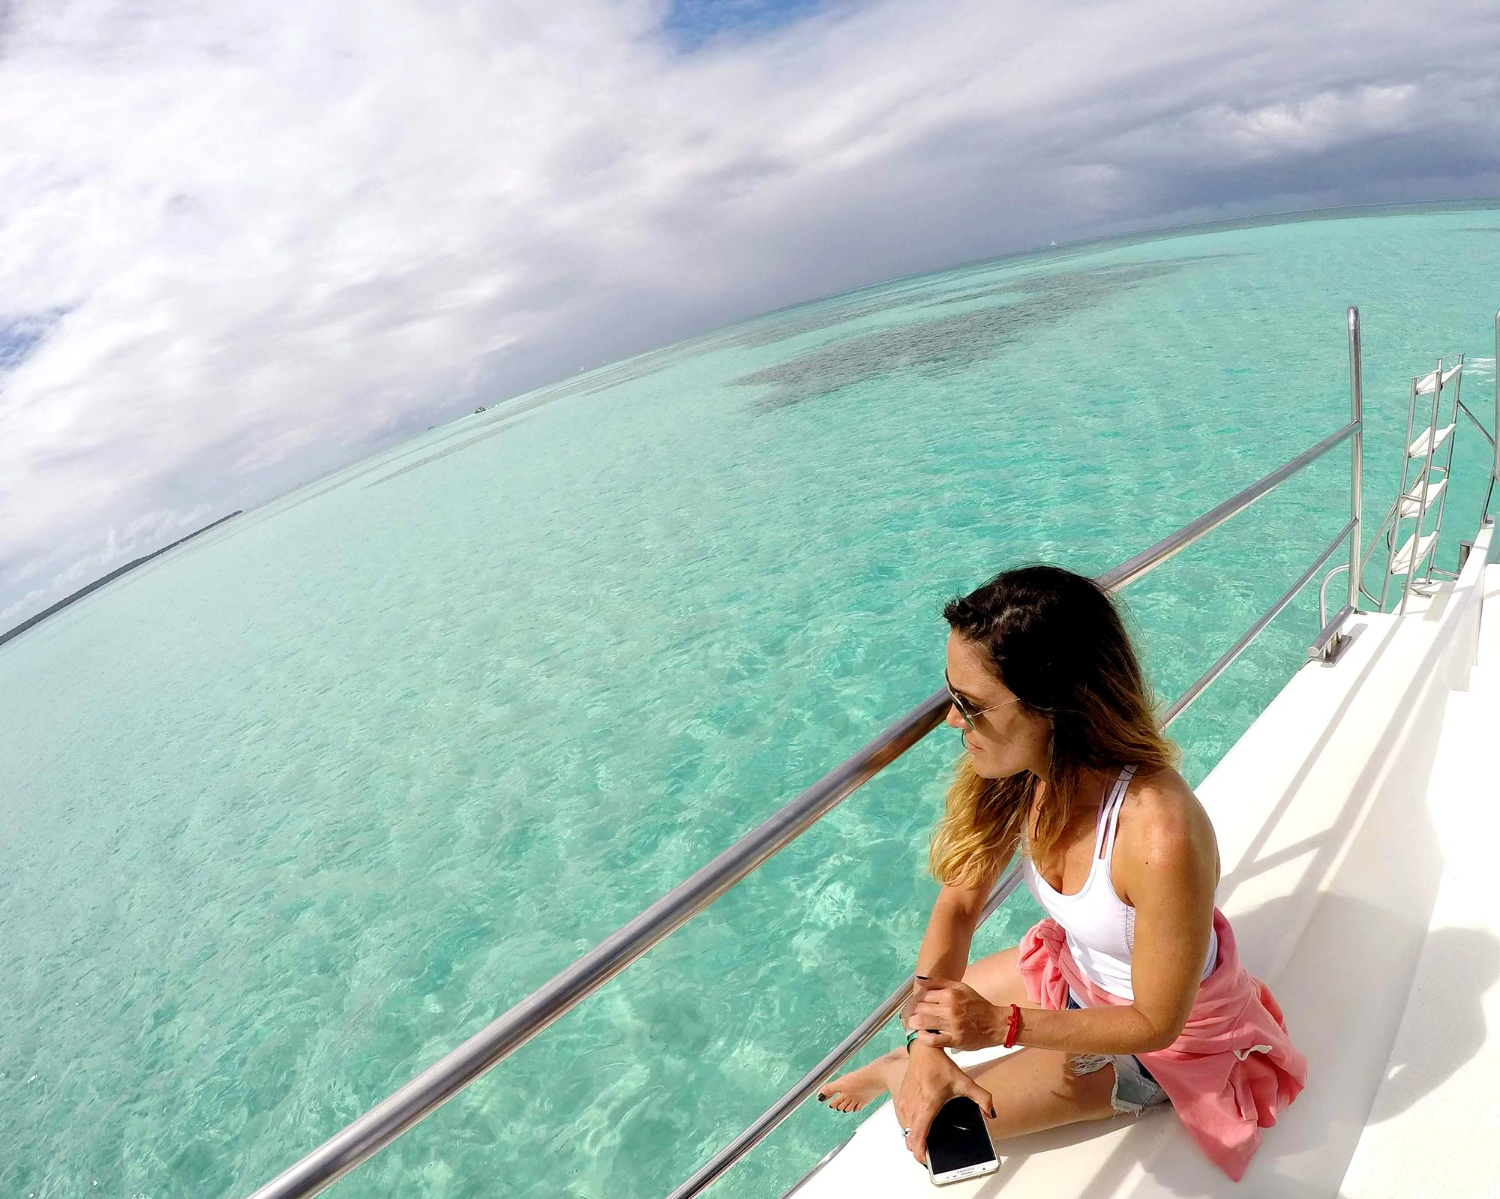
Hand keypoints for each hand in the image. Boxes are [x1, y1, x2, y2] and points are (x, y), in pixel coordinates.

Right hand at [894, 1044, 995, 1168]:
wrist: (923, 1051)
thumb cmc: (940, 1066)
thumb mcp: (964, 1082)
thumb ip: (982, 1098)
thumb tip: (990, 1112)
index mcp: (927, 1106)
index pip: (918, 1137)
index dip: (920, 1153)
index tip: (926, 1160)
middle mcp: (912, 1107)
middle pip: (910, 1139)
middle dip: (920, 1148)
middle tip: (932, 1150)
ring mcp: (904, 1104)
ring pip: (906, 1131)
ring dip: (914, 1137)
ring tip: (927, 1136)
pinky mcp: (900, 1101)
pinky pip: (903, 1122)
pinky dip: (910, 1127)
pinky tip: (921, 1122)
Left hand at [906, 974, 1004, 1050]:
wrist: (995, 1024)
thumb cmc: (977, 1004)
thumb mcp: (961, 987)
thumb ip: (939, 983)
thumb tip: (919, 981)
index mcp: (950, 994)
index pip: (922, 995)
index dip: (914, 1000)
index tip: (912, 1006)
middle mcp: (949, 1008)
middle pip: (919, 1008)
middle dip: (911, 1013)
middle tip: (909, 1016)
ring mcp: (951, 1025)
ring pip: (922, 1022)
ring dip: (914, 1024)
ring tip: (914, 1025)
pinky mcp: (954, 1040)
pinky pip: (932, 1040)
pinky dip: (923, 1037)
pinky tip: (924, 1034)